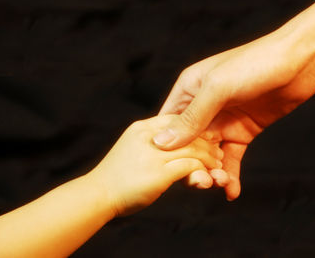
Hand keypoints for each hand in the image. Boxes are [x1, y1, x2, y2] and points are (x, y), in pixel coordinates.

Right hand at [87, 115, 222, 215]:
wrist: (95, 195)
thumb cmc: (113, 176)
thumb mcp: (131, 148)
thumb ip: (150, 142)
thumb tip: (169, 143)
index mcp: (142, 128)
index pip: (175, 119)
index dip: (194, 128)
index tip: (207, 138)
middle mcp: (148, 136)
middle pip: (188, 133)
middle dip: (207, 143)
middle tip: (218, 153)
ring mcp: (153, 154)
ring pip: (193, 149)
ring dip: (210, 158)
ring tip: (218, 166)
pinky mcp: (159, 173)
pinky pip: (190, 165)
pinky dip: (203, 171)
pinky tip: (209, 178)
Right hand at [155, 32, 314, 199]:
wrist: (301, 62)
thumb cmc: (255, 64)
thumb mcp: (217, 89)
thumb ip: (191, 117)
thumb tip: (161, 143)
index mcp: (189, 91)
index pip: (168, 124)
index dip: (166, 148)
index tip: (166, 171)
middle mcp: (203, 107)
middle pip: (188, 144)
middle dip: (192, 165)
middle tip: (201, 183)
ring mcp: (224, 120)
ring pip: (209, 154)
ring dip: (212, 173)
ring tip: (220, 185)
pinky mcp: (244, 131)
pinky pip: (232, 157)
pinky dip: (231, 174)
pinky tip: (232, 191)